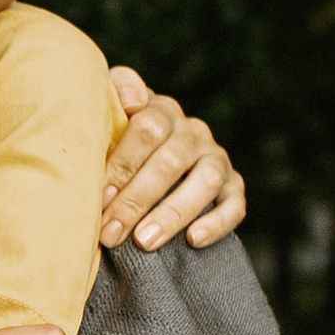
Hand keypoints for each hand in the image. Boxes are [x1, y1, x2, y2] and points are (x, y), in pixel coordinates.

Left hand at [99, 67, 246, 251]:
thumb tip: (132, 102)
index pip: (148, 128)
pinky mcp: (233, 186)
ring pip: (206, 181)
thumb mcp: (107, 114)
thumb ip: (114, 93)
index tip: (100, 197)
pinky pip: (234, 204)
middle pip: (171, 161)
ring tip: (144, 241)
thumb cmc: (115, 143)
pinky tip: (193, 240)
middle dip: (137, 200)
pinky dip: (217, 223)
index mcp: (161, 111)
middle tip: (111, 232)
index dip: (123, 163)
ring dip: (173, 213)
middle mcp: (193, 132)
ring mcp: (216, 159)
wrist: (145, 162)